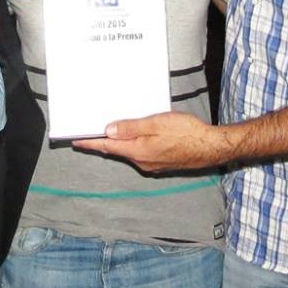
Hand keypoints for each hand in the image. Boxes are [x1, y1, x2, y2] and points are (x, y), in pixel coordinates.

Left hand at [74, 111, 229, 171]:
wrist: (211, 147)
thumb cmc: (186, 132)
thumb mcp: (156, 123)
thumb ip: (131, 127)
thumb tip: (108, 130)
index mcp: (137, 151)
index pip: (107, 147)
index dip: (90, 143)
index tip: (76, 141)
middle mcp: (142, 161)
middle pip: (116, 151)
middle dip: (103, 142)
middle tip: (89, 132)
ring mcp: (152, 164)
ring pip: (129, 152)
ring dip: (119, 142)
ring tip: (110, 131)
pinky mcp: (161, 163)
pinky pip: (141, 153)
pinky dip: (133, 144)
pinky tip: (136, 136)